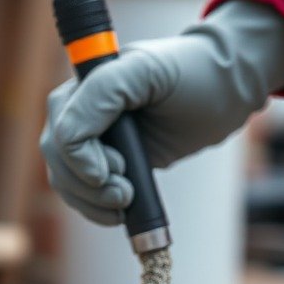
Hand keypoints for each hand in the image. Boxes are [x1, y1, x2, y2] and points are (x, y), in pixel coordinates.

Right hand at [39, 0, 283, 225]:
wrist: (225, 88)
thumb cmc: (192, 72)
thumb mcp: (147, 72)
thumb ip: (102, 92)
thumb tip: (67, 139)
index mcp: (84, 82)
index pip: (62, 131)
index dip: (81, 159)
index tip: (117, 171)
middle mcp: (80, 108)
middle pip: (58, 158)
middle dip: (87, 185)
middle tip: (125, 193)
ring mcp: (92, 136)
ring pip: (64, 179)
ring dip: (90, 201)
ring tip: (125, 203)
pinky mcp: (107, 159)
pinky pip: (82, 190)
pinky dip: (94, 207)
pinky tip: (119, 211)